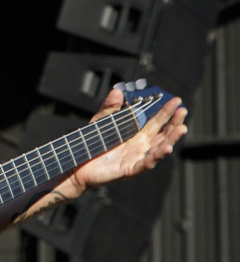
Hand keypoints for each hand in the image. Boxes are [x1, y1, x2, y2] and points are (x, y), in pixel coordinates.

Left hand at [60, 86, 187, 196]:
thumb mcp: (101, 122)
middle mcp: (140, 147)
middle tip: (183, 110)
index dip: (166, 112)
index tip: (176, 101)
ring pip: (158, 149)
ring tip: (182, 129)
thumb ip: (110, 108)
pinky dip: (156, 156)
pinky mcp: (129, 169)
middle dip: (174, 123)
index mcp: (136, 135)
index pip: (155, 122)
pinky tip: (166, 148)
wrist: (78, 166)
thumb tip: (117, 92)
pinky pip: (146, 163)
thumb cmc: (92, 145)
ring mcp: (136, 158)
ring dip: (171, 139)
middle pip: (162, 134)